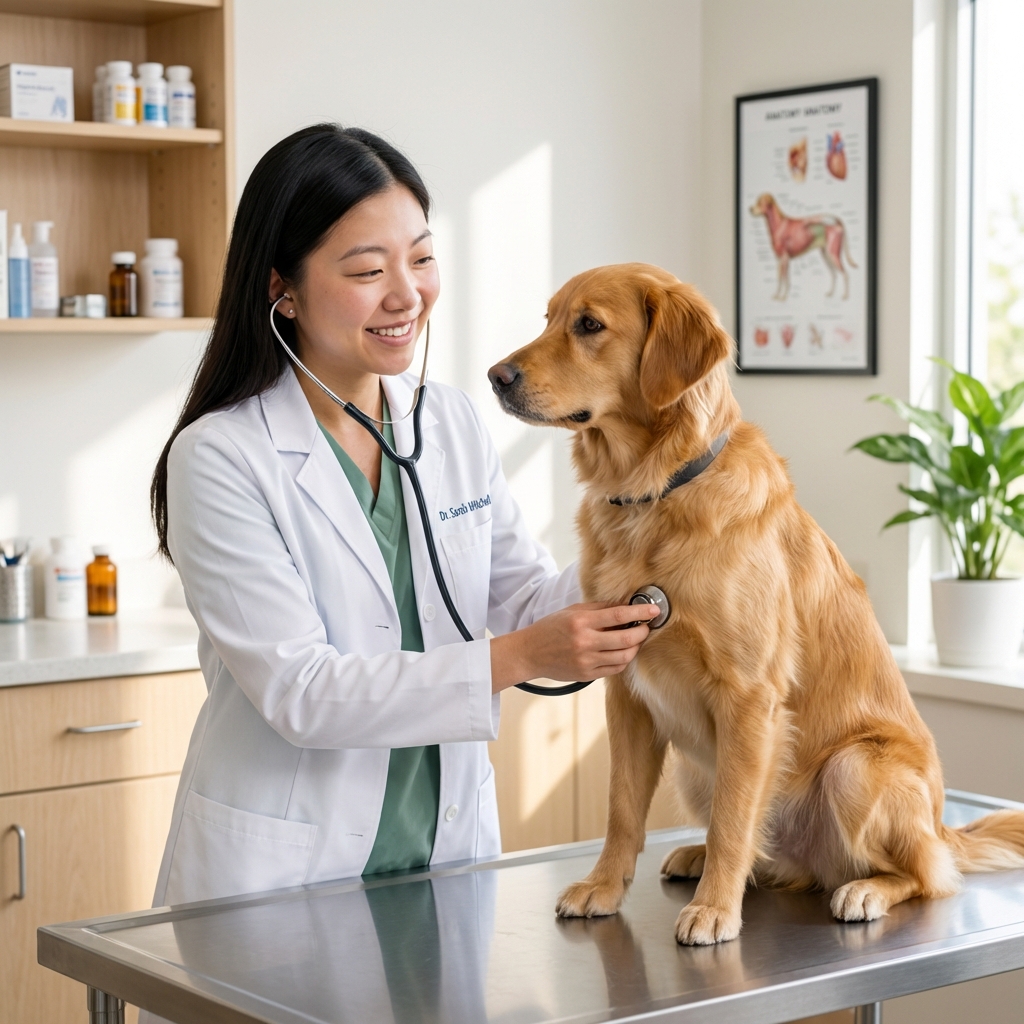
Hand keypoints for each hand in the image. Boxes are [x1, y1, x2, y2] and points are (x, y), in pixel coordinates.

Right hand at [489, 602, 658, 692]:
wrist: (530, 653)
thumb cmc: (551, 628)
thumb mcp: (573, 611)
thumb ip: (599, 608)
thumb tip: (626, 604)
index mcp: (581, 621)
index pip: (618, 615)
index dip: (640, 611)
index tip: (654, 609)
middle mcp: (584, 642)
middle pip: (626, 639)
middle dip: (642, 632)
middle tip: (647, 626)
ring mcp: (586, 661)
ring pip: (623, 657)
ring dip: (635, 648)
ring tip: (636, 640)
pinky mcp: (586, 675)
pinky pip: (614, 669)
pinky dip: (624, 660)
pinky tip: (623, 652)